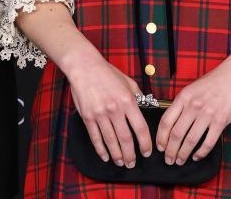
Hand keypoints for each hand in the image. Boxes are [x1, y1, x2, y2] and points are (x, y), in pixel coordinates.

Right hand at [65, 54, 152, 168]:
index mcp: (128, 100)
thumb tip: (146, 108)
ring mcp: (100, 114)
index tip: (147, 152)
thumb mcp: (128, 81)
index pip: (140, 128)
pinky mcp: (87, 116)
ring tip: (121, 163)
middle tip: (132, 163)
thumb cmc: (107, 72)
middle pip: (126, 139)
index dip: (145, 143)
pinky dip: (100, 149)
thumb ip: (138, 96)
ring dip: (117, 155)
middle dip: (131, 155)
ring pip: (111, 141)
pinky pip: (95, 137)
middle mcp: (115, 109)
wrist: (84, 67)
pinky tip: (105, 156)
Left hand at [155, 61, 230, 165]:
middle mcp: (193, 106)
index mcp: (183, 97)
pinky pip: (208, 142)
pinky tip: (196, 156)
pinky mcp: (220, 122)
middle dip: (170, 150)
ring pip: (191, 140)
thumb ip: (181, 104)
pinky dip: (201, 152)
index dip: (161, 137)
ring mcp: (207, 114)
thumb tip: (171, 121)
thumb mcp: (191, 88)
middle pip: (177, 134)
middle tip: (168, 160)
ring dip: (183, 153)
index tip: (160, 147)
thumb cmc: (212, 82)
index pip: (166, 121)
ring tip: (180, 161)